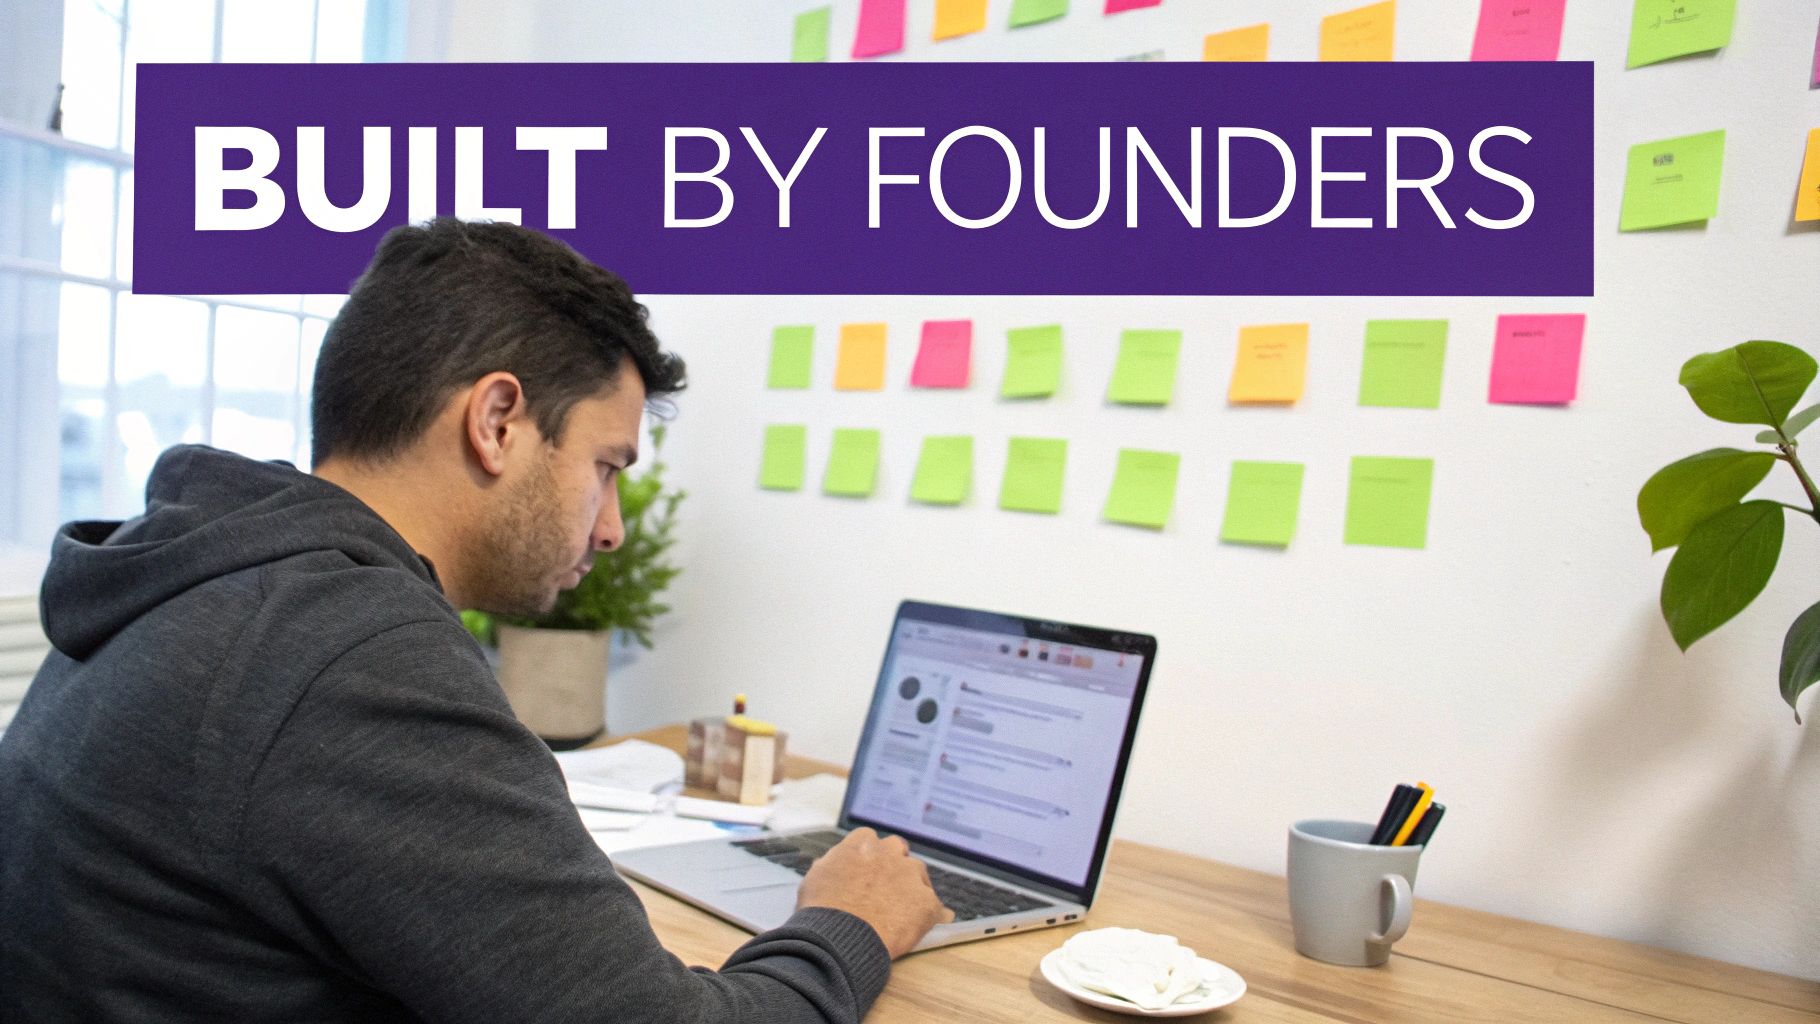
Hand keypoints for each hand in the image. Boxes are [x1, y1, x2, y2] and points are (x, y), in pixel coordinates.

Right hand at [797, 828, 953, 957]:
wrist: (838, 938)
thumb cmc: (821, 911)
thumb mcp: (815, 878)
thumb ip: (831, 864)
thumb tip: (832, 862)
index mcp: (862, 843)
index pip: (870, 841)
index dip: (868, 859)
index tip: (864, 874)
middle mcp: (890, 853)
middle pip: (898, 851)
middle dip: (893, 866)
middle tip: (883, 891)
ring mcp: (911, 875)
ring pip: (918, 876)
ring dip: (911, 889)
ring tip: (899, 914)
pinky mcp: (927, 902)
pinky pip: (935, 908)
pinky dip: (928, 916)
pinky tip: (918, 929)